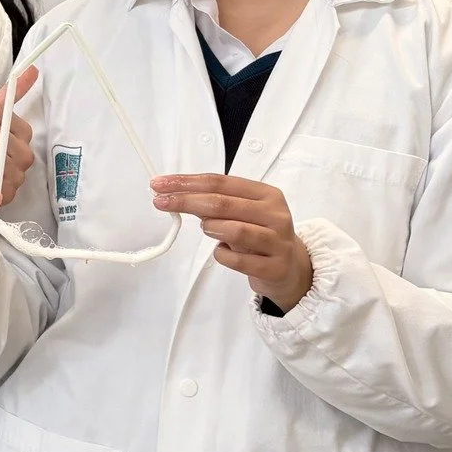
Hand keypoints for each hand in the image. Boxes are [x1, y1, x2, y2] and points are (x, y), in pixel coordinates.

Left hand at [151, 174, 313, 310]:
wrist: (291, 268)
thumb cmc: (260, 235)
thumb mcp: (243, 213)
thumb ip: (217, 204)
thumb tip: (177, 195)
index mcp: (266, 194)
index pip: (220, 182)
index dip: (187, 182)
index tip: (161, 184)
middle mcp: (276, 215)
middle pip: (223, 203)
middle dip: (186, 201)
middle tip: (161, 202)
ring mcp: (278, 242)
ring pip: (236, 230)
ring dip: (211, 227)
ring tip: (205, 229)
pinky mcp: (275, 268)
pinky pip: (240, 261)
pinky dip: (223, 255)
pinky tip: (222, 252)